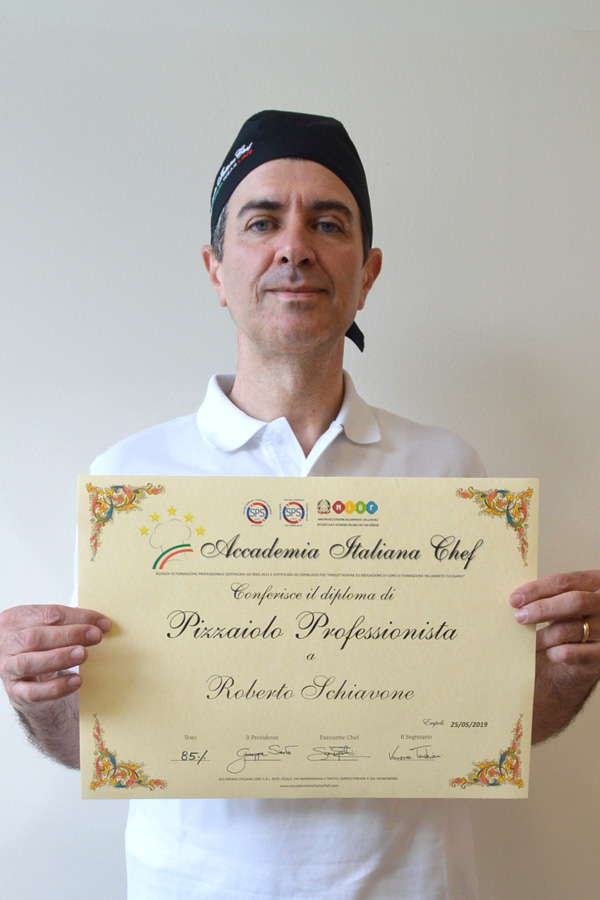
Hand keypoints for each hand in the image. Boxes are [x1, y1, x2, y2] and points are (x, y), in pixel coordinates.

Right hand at [0, 604, 110, 709]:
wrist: (28, 678)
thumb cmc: (42, 647)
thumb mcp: (50, 629)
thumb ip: (70, 623)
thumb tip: (101, 623)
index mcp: (16, 619)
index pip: (48, 614)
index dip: (77, 617)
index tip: (102, 623)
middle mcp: (7, 642)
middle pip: (35, 637)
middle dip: (69, 635)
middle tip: (95, 636)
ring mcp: (7, 668)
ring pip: (29, 663)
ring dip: (59, 658)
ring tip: (83, 655)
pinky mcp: (15, 692)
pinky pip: (33, 692)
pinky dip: (56, 687)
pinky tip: (75, 681)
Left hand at [510, 571, 599, 740]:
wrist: (593, 649)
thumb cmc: (576, 618)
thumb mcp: (568, 600)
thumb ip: (550, 596)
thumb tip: (516, 599)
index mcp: (596, 583)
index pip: (564, 582)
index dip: (537, 589)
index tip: (514, 598)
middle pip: (574, 602)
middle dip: (542, 609)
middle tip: (519, 617)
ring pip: (570, 629)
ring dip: (543, 635)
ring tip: (530, 640)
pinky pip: (572, 653)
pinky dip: (554, 653)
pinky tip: (549, 652)